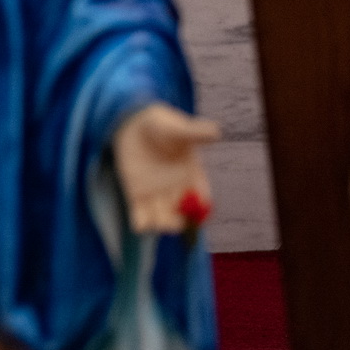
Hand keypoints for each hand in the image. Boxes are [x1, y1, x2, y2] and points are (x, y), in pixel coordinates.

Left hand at [114, 102, 220, 233]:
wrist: (133, 124)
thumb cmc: (161, 126)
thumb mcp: (178, 129)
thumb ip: (195, 133)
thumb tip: (216, 132)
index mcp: (193, 177)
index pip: (203, 202)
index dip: (202, 211)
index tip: (198, 212)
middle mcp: (178, 190)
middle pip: (184, 217)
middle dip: (180, 222)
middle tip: (175, 219)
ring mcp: (156, 194)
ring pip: (164, 220)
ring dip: (161, 225)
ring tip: (155, 220)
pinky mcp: (136, 194)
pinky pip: (141, 216)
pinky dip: (141, 224)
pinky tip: (139, 224)